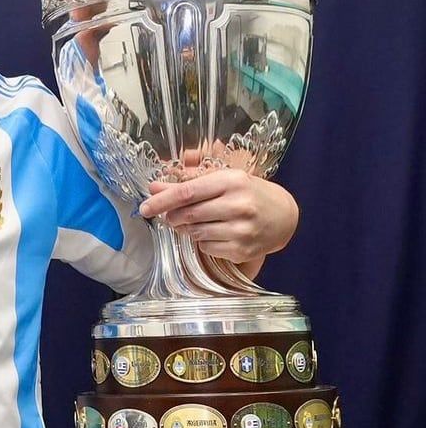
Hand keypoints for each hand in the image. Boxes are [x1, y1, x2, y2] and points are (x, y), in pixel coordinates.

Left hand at [139, 169, 299, 268]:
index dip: (162, 201)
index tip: (144, 207)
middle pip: (188, 214)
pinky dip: (202, 241)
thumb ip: (188, 181)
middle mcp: (239, 205)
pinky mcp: (243, 250)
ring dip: (186, 229)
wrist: (283, 215)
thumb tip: (154, 187)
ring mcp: (242, 230)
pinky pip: (207, 247)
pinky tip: (212, 232)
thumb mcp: (222, 178)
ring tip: (194, 221)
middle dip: (172, 216)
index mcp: (231, 181)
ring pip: (195, 233)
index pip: (187, 192)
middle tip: (171, 215)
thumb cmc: (247, 192)